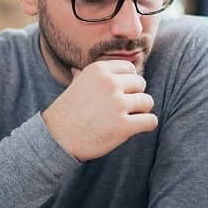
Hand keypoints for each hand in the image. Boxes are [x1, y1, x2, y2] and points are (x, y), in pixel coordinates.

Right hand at [42, 60, 157, 160]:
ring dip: (141, 112)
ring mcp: (118, 104)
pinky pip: (151, 121)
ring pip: (148, 102)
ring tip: (127, 118)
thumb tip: (84, 69)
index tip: (120, 94)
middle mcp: (110, 83)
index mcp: (99, 70)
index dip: (128, 83)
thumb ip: (88, 75)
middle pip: (141, 84)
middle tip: (123, 109)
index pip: (130, 69)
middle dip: (135, 96)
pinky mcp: (124, 125)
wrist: (56, 138)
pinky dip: (147, 125)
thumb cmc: (67, 113)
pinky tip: (135, 128)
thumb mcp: (75, 85)